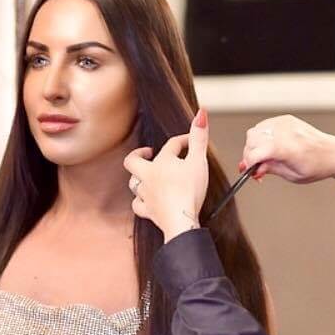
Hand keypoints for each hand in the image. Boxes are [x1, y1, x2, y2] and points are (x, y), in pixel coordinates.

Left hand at [124, 110, 209, 240]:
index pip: (171, 145)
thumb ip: (199, 137)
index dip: (183, 140)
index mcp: (161, 163)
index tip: (192, 142)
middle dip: (139, 154)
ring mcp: (146, 195)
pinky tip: (145, 201)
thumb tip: (201, 113)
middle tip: (148, 151)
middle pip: (133, 161)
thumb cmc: (189, 192)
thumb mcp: (199, 160)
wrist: (180, 220)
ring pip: (134, 183)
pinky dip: (140, 202)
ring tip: (148, 175)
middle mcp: (149, 177)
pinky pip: (138, 206)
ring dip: (139, 178)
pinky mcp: (149, 212)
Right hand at [240, 115, 334, 185]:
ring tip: (263, 157)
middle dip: (249, 154)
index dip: (248, 162)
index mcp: (289, 149)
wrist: (333, 153)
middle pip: (252, 140)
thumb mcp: (292, 175)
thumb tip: (254, 168)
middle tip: (256, 167)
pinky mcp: (286, 119)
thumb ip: (270, 169)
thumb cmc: (317, 166)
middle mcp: (286, 132)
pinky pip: (264, 126)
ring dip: (254, 145)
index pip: (257, 152)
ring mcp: (285, 123)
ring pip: (255, 131)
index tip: (248, 170)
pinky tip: (269, 147)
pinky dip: (262, 137)